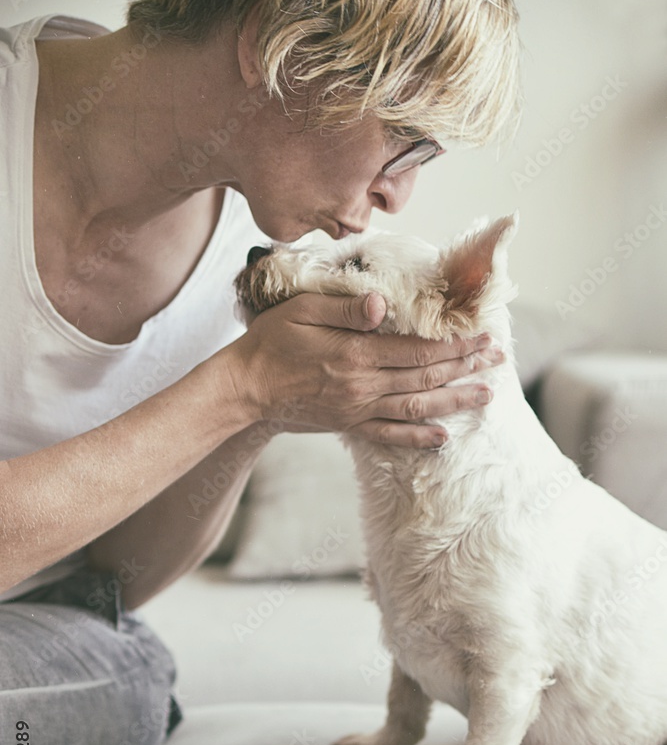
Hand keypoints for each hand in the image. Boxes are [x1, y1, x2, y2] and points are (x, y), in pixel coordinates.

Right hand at [229, 292, 502, 447]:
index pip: (418, 351)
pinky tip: (442, 438)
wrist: (245, 388)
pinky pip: (390, 436)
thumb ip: (345, 310)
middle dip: (466, 369)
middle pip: (426, 379)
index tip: (483, 337)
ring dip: (454, 403)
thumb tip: (383, 306)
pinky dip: (418, 438)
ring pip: (416, 409)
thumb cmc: (271, 342)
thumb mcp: (302, 311)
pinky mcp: (349, 425)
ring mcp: (357, 410)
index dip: (454, 345)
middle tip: (499, 360)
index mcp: (355, 355)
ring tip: (486, 396)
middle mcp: (362, 387)